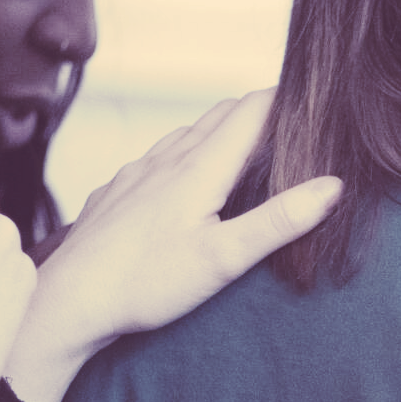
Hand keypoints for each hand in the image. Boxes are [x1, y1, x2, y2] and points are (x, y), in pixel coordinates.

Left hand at [4, 89, 342, 401]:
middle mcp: (166, 158)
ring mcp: (137, 172)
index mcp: (199, 167)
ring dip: (223, 131)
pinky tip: (188, 179)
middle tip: (293, 122)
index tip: (317, 100)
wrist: (67, 302)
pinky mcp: (117, 191)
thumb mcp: (225, 258)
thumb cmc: (146, 284)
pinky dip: (188, 153)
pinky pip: (159, 156)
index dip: (287, 98)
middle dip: (260, 111)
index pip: (252, 110)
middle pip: (222, 115)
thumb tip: (332, 186)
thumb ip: (281, 220)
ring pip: (188, 133)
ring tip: (249, 146)